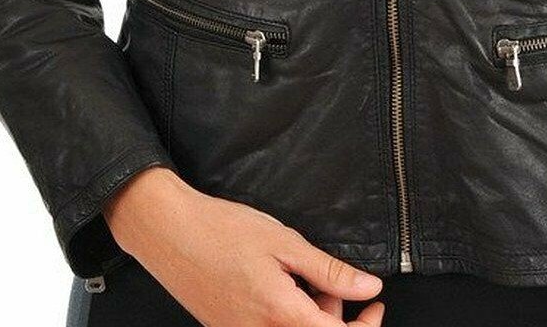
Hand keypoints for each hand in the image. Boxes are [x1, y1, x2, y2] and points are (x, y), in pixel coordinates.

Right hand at [103, 167, 384, 326]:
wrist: (170, 234)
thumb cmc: (225, 231)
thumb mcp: (285, 243)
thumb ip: (330, 272)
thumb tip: (370, 288)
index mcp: (279, 315)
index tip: (376, 305)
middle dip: (334, 316)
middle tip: (331, 281)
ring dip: (309, 317)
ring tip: (301, 277)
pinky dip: (286, 316)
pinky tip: (281, 287)